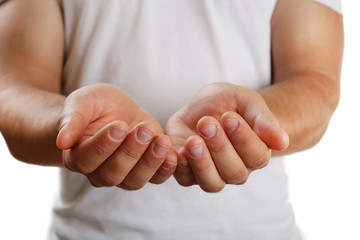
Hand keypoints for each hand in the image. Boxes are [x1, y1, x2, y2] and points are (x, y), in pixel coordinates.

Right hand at [56, 83, 176, 189]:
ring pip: (134, 180)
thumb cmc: (95, 106)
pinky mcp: (146, 170)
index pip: (87, 159)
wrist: (115, 110)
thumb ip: (72, 119)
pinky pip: (155, 179)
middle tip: (144, 130)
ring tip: (162, 140)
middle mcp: (99, 172)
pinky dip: (165, 170)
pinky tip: (172, 155)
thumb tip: (62, 141)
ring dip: (150, 162)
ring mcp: (124, 175)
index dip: (104, 145)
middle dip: (131, 152)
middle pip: (113, 173)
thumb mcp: (82, 102)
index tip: (119, 126)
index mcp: (78, 156)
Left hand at [166, 82, 288, 191]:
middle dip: (220, 147)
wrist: (206, 105)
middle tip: (206, 123)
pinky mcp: (189, 172)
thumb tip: (282, 142)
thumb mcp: (248, 102)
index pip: (256, 155)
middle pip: (234, 171)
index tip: (229, 117)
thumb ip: (264, 120)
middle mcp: (238, 169)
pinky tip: (178, 151)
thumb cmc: (231, 104)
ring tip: (193, 141)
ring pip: (212, 183)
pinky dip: (181, 168)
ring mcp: (213, 174)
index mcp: (256, 152)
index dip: (242, 138)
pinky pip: (186, 179)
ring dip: (202, 163)